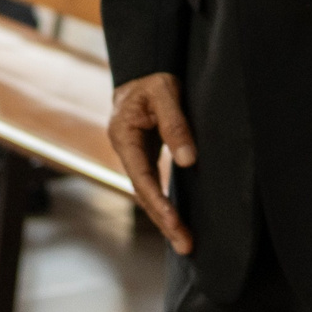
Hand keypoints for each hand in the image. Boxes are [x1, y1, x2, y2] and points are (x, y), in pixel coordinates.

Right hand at [108, 73, 195, 253]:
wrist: (145, 66)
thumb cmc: (153, 77)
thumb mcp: (164, 93)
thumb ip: (175, 124)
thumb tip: (187, 160)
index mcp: (124, 137)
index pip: (141, 178)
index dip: (157, 202)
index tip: (174, 222)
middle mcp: (127, 151)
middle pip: (144, 193)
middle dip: (164, 221)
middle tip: (186, 245)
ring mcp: (136, 154)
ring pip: (149, 192)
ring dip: (166, 217)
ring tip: (186, 243)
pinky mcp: (148, 154)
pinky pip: (156, 183)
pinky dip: (166, 202)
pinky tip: (179, 218)